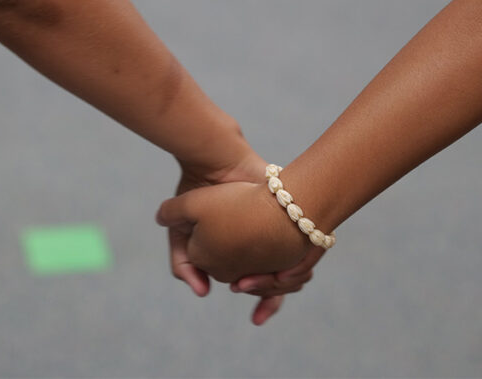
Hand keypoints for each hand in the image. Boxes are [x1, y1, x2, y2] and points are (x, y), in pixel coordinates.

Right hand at [158, 181, 324, 323]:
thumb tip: (202, 293)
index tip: (258, 320)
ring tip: (262, 284)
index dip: (264, 305)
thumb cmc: (197, 193)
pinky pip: (301, 250)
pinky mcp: (288, 219)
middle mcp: (264, 243)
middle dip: (273, 300)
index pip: (261, 285)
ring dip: (279, 286)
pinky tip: (276, 273)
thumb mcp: (181, 234)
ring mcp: (278, 231)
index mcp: (241, 249)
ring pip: (293, 271)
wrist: (214, 162)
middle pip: (281, 283)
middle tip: (261, 316)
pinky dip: (293, 268)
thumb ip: (183, 264)